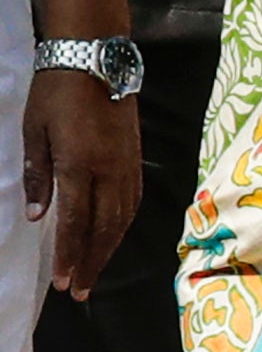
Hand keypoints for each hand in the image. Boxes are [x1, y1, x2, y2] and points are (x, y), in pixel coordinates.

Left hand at [19, 63, 137, 296]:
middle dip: (91, 262)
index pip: (75, 221)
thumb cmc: (55, 92)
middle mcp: (109, 170)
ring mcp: (127, 165)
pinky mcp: (136, 157)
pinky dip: (124, 225)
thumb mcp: (33, 131)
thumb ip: (37, 175)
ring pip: (123, 218)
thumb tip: (36, 217)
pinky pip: (134, 201)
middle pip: (104, 228)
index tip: (63, 282)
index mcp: (79, 164)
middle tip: (80, 292)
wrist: (96, 58)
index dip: (70, 255)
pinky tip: (114, 237)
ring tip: (96, 272)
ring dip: (109, 249)